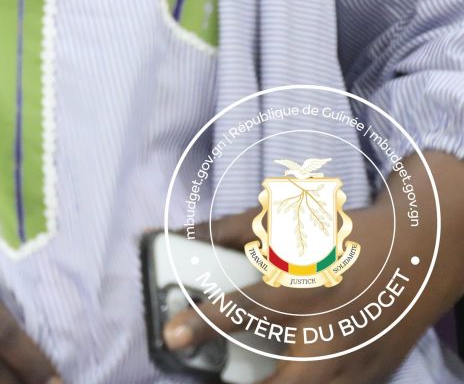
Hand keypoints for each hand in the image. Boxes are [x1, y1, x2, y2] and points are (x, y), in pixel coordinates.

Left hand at [162, 203, 457, 382]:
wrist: (419, 250)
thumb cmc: (345, 236)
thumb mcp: (286, 224)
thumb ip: (227, 231)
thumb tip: (172, 233)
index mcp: (310, 288)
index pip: (248, 310)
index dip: (204, 324)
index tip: (171, 337)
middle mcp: (336, 330)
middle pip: (288, 381)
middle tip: (213, 376)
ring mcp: (360, 360)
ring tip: (241, 379)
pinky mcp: (373, 374)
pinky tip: (283, 376)